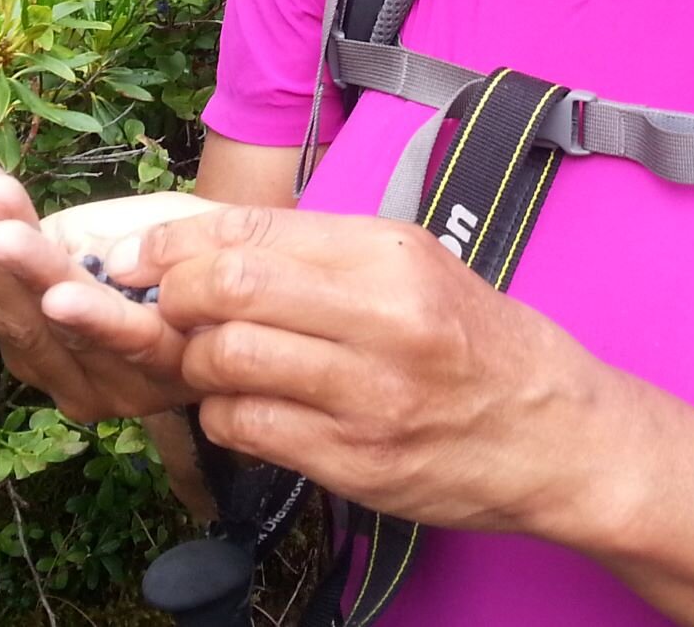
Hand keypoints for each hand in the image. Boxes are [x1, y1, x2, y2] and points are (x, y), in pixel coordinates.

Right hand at [0, 161, 218, 422]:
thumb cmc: (152, 255)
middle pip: (19, 313)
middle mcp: (69, 378)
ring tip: (4, 233)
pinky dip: (95, 316)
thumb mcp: (66, 243)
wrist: (246, 261)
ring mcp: (117, 383)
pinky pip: (126, 341)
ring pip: (63, 323)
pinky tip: (67, 288)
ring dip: (35, 272)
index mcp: (36, 344)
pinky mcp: (169, 372)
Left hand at [117, 204, 609, 537]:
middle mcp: (379, 318)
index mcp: (389, 255)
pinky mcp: (354, 462)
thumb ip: (324, 252)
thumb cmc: (477, 342)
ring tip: (209, 359)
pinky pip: (249, 428)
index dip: (176, 242)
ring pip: (227, 361)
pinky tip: (242, 404)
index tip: (138, 255)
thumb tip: (214, 242)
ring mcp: (366, 396)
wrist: (555, 434)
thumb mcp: (416, 265)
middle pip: (227, 289)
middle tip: (163, 307)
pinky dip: (224, 414)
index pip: (253, 231)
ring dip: (195, 360)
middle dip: (173, 296)